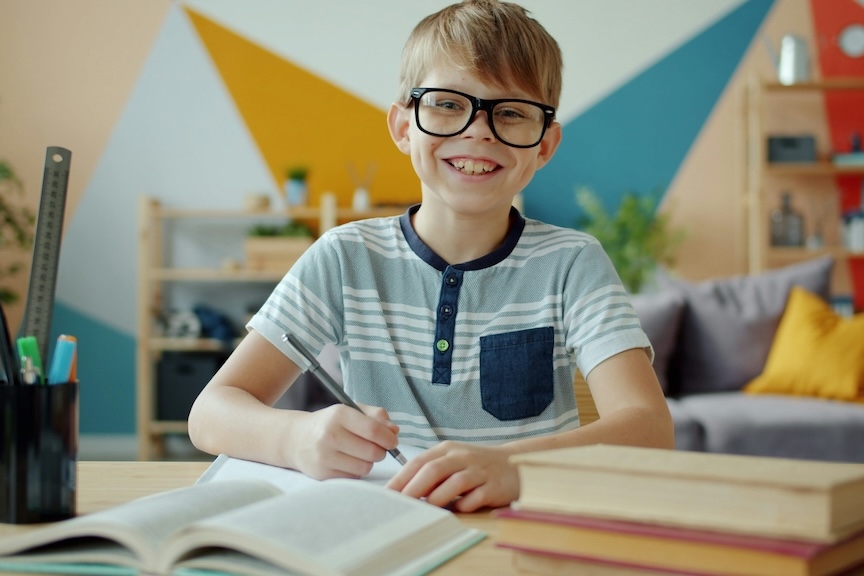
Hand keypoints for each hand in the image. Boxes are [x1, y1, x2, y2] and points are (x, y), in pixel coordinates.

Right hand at [289, 404, 398, 479]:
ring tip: (360, 454)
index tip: (392, 441)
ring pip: (365, 467)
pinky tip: (347, 462)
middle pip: (372, 451)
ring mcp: (324, 456)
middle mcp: (330, 435)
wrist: (296, 439)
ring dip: (368, 462)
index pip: (373, 430)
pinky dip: (356, 471)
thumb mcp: (351, 411)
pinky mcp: (322, 473)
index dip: (389, 438)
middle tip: (377, 448)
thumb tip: (394, 430)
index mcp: (339, 414)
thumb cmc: (330, 423)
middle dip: (381, 452)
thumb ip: (376, 416)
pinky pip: (353, 477)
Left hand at [385, 441, 518, 511]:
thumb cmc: (476, 466)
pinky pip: (476, 497)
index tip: (387, 494)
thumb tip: (403, 492)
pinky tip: (459, 509)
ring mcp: (480, 471)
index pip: (419, 461)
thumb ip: (431, 473)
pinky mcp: (494, 486)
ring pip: (455, 482)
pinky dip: (465, 505)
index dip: (401, 478)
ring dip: (437, 497)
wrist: (515, 464)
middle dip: (414, 488)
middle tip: (401, 504)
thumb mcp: (453, 462)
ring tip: (427, 508)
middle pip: (434, 470)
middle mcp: (463, 457)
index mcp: (448, 449)